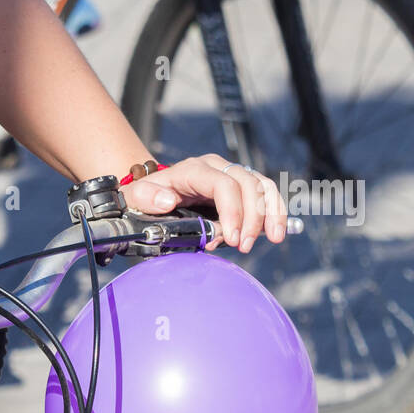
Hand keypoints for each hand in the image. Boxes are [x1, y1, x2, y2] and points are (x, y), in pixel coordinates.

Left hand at [120, 155, 288, 252]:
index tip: (231, 238)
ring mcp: (231, 175)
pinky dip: (274, 211)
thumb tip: (168, 201)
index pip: (224, 185)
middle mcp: (217, 167)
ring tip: (273, 238)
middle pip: (248, 184)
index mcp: (194, 169)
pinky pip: (265, 194)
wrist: (152, 193)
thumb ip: (147, 197)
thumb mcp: (138, 197)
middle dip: (253, 217)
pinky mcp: (240, 187)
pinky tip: (276, 231)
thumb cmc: (146, 197)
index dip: (232, 211)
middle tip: (245, 245)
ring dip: (272, 213)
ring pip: (263, 186)